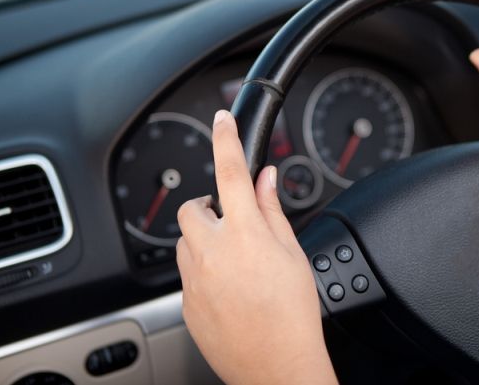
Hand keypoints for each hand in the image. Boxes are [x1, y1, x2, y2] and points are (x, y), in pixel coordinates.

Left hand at [176, 110, 336, 384]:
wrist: (276, 365)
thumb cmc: (292, 314)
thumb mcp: (293, 253)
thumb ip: (273, 211)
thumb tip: (266, 180)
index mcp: (245, 233)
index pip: (230, 171)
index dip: (225, 138)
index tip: (221, 119)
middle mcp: (212, 251)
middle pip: (194, 208)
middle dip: (210, 207)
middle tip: (234, 222)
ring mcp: (193, 279)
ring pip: (186, 242)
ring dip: (204, 240)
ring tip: (236, 262)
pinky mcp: (185, 302)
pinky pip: (187, 274)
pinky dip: (203, 271)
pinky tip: (230, 290)